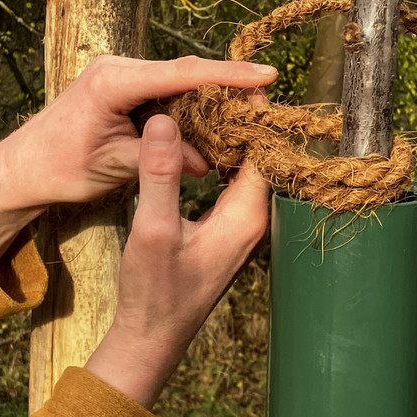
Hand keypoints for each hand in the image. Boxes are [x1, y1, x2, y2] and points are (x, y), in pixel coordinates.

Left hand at [0, 55, 275, 268]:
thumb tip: (206, 161)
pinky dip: (187, 113)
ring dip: (207, 105)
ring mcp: (121, 75)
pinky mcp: (123, 89)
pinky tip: (207, 132)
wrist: (21, 168)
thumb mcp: (114, 166)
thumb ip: (161, 159)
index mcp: (113, 81)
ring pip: (178, 84)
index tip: (266, 74)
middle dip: (225, 88)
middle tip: (262, 107)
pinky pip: (165, 95)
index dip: (228, 74)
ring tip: (240, 124)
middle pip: (185, 73)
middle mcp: (119, 68)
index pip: (182, 73)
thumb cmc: (58, 168)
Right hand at [84, 108, 268, 407]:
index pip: (264, 151)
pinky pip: (231, 185)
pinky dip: (219, 160)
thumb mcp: (152, 229)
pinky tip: (199, 144)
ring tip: (209, 105)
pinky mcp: (226, 232)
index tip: (243, 79)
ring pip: (244, 170)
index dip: (255, 115)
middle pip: (258, 157)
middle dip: (243, 121)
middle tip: (220, 85)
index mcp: (246, 215)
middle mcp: (253, 220)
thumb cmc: (155, 291)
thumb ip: (160, 175)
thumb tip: (163, 122)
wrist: (152, 337)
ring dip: (230, 139)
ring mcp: (241, 228)